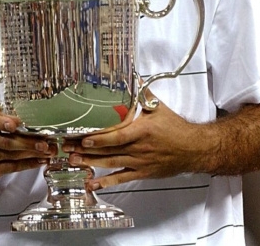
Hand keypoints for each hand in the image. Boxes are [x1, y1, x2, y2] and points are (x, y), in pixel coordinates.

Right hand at [0, 110, 52, 185]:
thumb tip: (16, 106)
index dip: (4, 122)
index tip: (16, 123)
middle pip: (8, 141)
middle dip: (29, 142)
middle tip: (46, 142)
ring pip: (14, 154)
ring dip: (34, 153)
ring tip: (50, 151)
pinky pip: (13, 167)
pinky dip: (28, 164)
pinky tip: (40, 161)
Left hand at [63, 97, 214, 190]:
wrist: (194, 149)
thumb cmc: (176, 128)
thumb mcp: (158, 107)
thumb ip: (142, 93)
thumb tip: (131, 76)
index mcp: (142, 131)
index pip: (117, 136)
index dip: (99, 139)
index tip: (83, 138)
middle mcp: (139, 148)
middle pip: (108, 150)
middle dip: (85, 149)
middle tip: (66, 148)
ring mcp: (139, 162)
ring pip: (110, 164)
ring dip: (90, 163)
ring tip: (72, 161)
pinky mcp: (142, 173)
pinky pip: (121, 178)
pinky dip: (106, 182)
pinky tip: (92, 183)